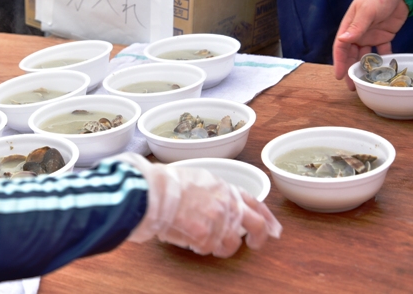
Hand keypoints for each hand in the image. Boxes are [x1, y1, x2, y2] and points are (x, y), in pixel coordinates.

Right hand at [121, 153, 281, 256]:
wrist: (153, 192)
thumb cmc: (167, 182)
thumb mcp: (197, 177)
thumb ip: (214, 190)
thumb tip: (219, 201)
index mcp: (225, 187)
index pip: (255, 202)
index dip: (267, 216)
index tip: (273, 227)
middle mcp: (227, 205)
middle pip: (256, 226)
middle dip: (260, 238)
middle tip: (255, 244)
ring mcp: (218, 223)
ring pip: (232, 245)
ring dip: (222, 246)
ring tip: (207, 241)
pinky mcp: (206, 239)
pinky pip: (209, 250)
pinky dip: (201, 248)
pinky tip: (191, 240)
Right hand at [332, 0, 407, 89]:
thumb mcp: (366, 10)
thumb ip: (356, 26)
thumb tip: (343, 40)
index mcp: (349, 27)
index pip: (340, 47)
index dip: (339, 62)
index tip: (339, 75)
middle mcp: (357, 34)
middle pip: (351, 55)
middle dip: (350, 70)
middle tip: (351, 85)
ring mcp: (370, 36)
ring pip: (365, 56)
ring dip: (365, 68)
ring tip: (366, 81)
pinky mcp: (384, 36)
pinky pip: (383, 52)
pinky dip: (384, 60)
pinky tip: (385, 70)